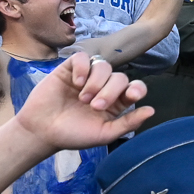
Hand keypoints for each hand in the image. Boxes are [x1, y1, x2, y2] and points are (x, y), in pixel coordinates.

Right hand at [10, 53, 151, 149]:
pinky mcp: (69, 70)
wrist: (42, 132)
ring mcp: (87, 77)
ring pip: (103, 66)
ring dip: (96, 81)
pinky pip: (82, 58)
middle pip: (119, 77)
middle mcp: (104, 87)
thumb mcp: (104, 133)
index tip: (131, 96)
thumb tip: (151, 110)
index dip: (137, 88)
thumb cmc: (73, 135)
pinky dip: (83, 68)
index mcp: (116, 102)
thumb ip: (128, 123)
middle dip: (110, 91)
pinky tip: (76, 82)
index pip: (135, 87)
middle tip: (94, 106)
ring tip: (83, 98)